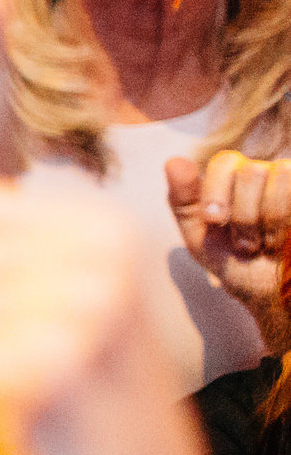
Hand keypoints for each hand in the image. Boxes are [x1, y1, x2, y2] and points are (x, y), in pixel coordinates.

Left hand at [167, 150, 290, 352]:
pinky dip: (283, 223)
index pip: (226, 161)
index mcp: (233, 178)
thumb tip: (174, 160)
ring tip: (264, 243)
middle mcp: (265, 173)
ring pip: (279, 175)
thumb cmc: (233, 262)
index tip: (214, 221)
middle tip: (244, 243)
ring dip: (267, 221)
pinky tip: (282, 241)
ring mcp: (289, 183)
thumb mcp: (198, 235)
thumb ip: (182, 199)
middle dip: (243, 216)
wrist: (271, 293)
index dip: (217, 191)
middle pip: (251, 171)